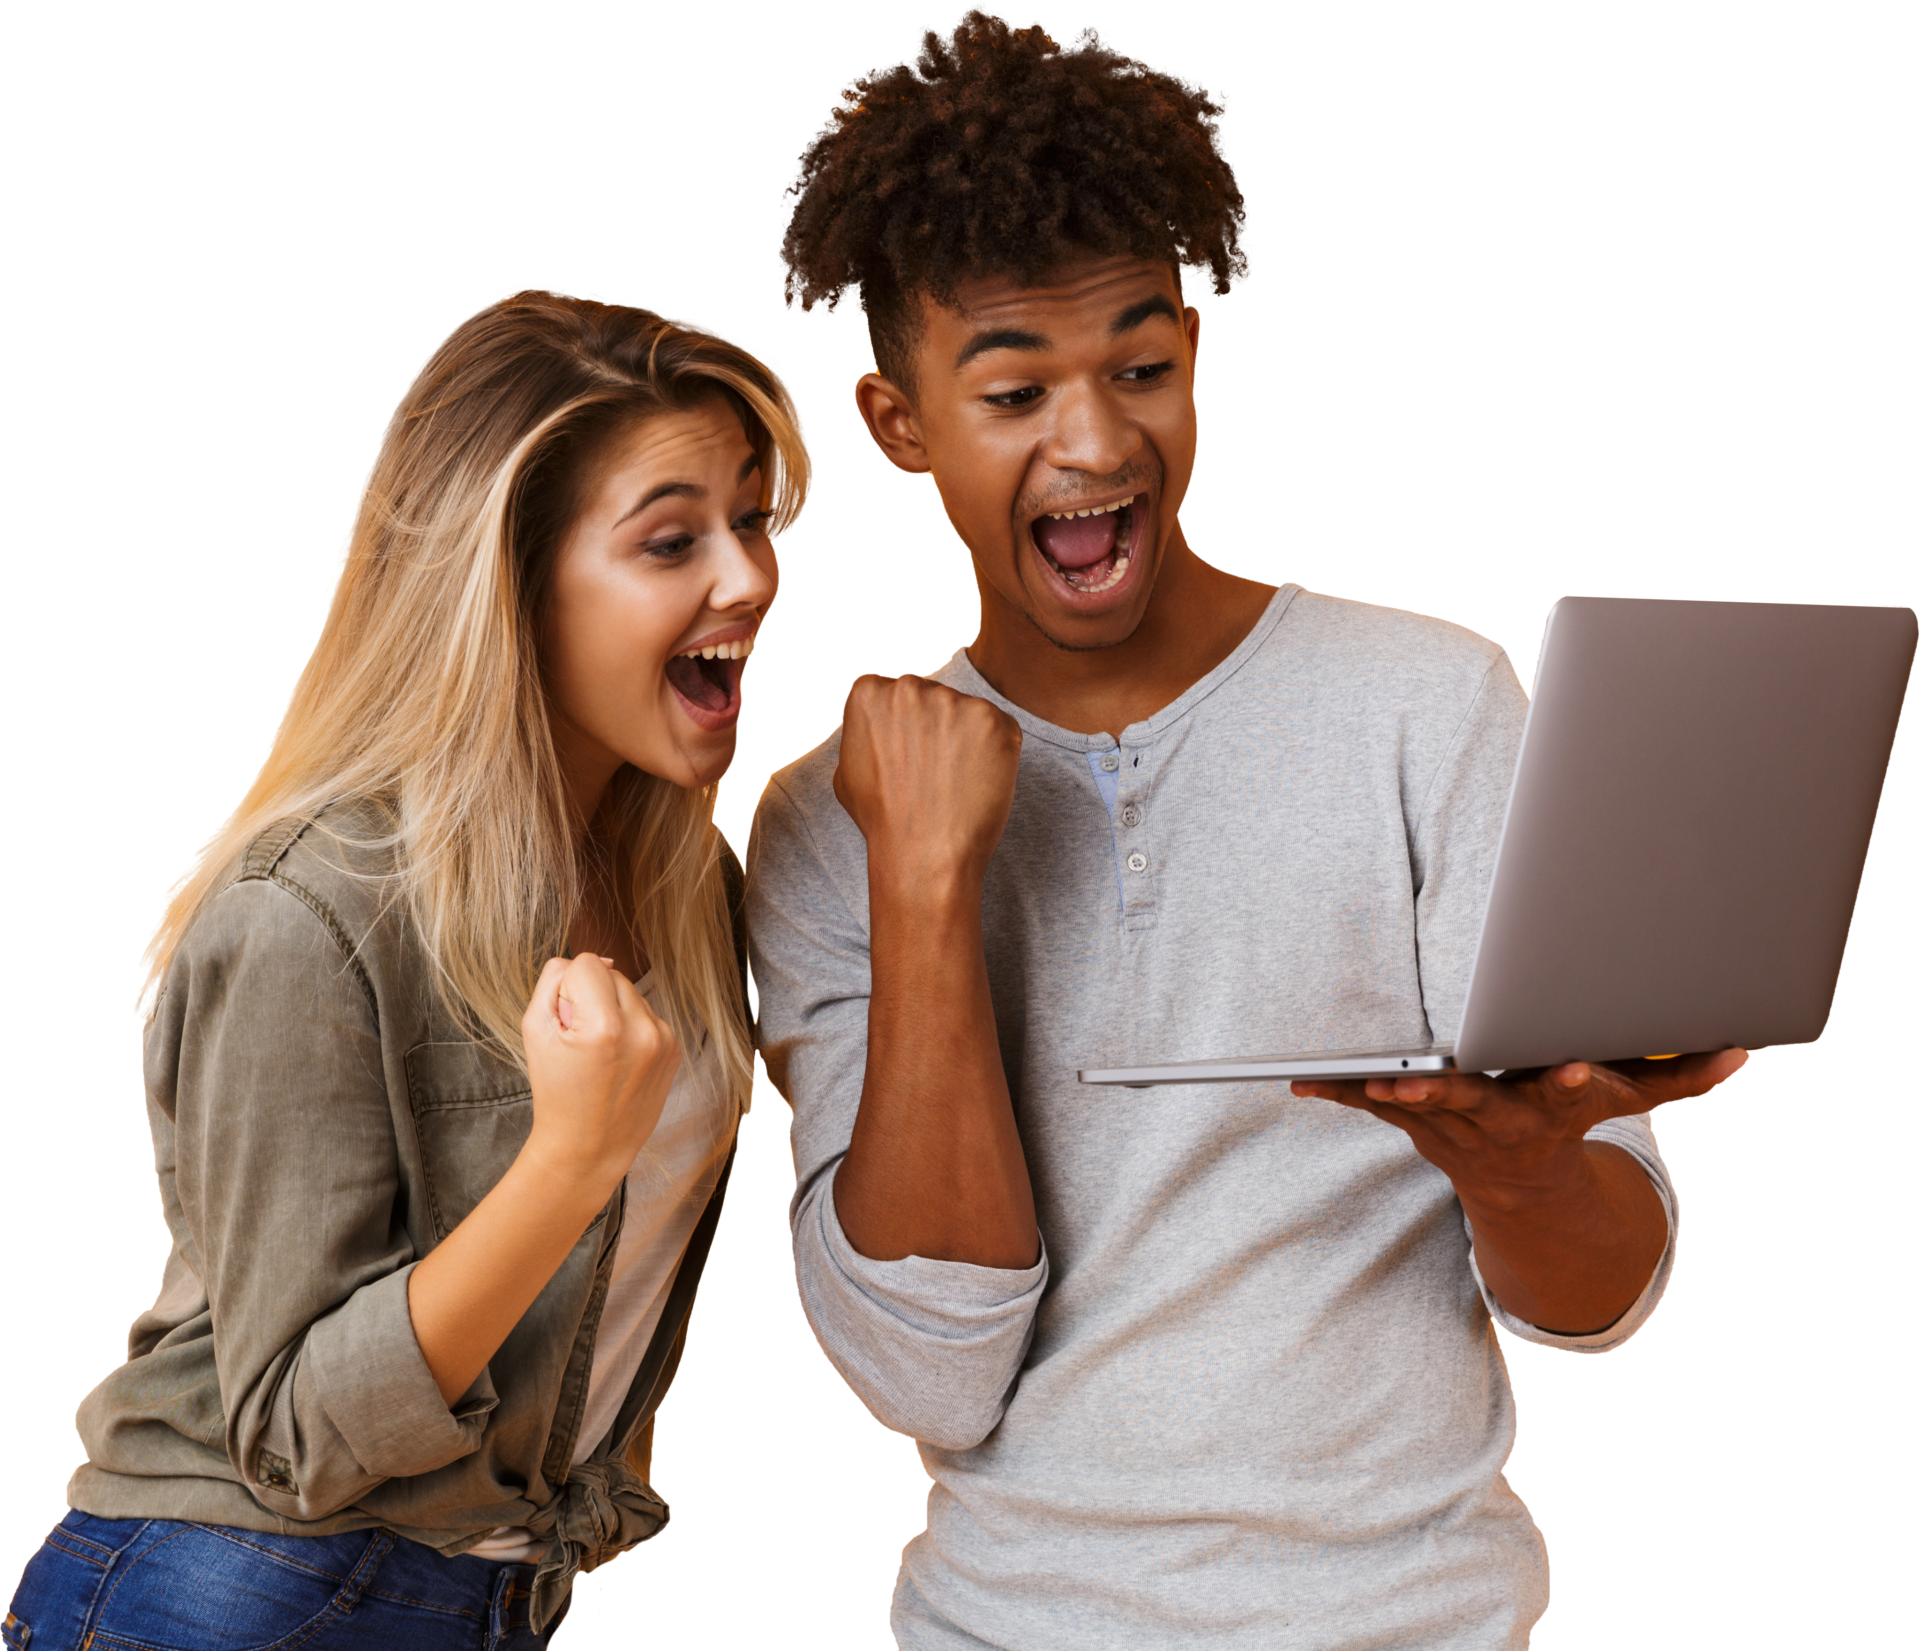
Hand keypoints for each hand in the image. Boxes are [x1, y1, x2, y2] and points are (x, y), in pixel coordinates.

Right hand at [519, 952, 680, 1197]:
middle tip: (579, 1040)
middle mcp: (643, 1030)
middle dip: (591, 996)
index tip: (564, 1021)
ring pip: (632, 992)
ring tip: (600, 1052)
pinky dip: (632, 1027)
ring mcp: (664, 1040)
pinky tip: (619, 1059)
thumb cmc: (556, 1091)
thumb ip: (553, 981)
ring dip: (614, 1010)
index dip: (566, 988)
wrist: (589, 1148)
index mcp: (606, 1026)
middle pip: (612, 974)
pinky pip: (648, 1014)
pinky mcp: (675, 1048)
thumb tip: (592, 959)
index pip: (586, 963)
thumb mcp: (535, 1031)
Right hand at [834, 674, 1022, 890]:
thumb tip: (875, 724)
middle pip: (931, 696)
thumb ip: (863, 733)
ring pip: (965, 713)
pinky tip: (977, 782)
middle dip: (934, 727)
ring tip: (954, 782)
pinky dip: (995, 753)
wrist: (924, 853)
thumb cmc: (882, 819)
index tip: (906, 757)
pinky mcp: (994, 719)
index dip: (902, 728)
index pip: (891, 693)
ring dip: (965, 740)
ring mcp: (955, 700)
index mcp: (869, 692)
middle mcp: (910, 687)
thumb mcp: (844, 770)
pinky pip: (999, 729)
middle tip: (933, 772)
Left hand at [1293, 1050, 1751, 1331]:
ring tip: (1344, 1074)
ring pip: (1412, 1105)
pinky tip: (1299, 1080)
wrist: (1519, 1184)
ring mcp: (1451, 1125)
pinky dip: (1336, 1091)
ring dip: (1378, 1090)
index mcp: (1553, 1106)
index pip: (1568, 1092)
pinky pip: (1370, 1104)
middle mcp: (1500, 1119)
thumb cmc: (1572, 1119)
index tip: (1575, 1069)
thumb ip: (1681, 1078)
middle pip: (1473, 1102)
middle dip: (1444, 1091)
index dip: (1573, 1081)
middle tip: (1412, 1079)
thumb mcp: (1630, 1100)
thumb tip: (1743, 1054)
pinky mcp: (1413, 1120)